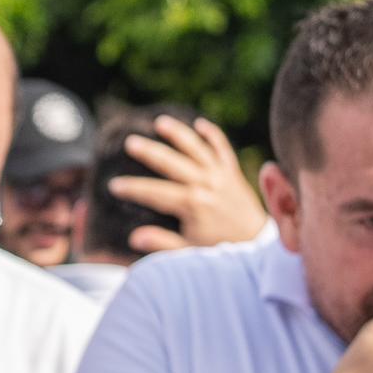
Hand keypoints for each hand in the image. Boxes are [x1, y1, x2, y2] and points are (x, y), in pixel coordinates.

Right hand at [113, 114, 267, 252]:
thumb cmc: (220, 249)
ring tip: (160, 122)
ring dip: (178, 134)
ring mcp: (221, 175)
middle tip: (130, 142)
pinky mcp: (233, 172)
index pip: (155, 192)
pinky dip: (213, 135)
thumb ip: (162, 242)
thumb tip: (134, 237)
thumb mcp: (189, 251)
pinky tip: (200, 123)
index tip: (114, 185)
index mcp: (192, 204)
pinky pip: (222, 148)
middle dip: (149, 152)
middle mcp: (206, 184)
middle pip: (172, 163)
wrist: (258, 245)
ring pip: (196, 148)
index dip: (133, 188)